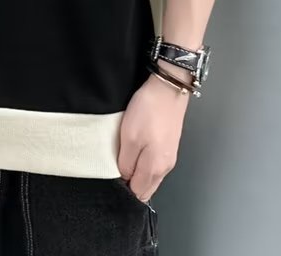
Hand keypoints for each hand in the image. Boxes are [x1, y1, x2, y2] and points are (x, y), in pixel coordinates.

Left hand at [117, 70, 189, 202]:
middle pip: (146, 187)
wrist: (168, 88)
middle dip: (131, 183)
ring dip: (137, 172)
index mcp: (155, 168)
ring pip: (150, 176)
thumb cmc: (148, 111)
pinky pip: (154, 164)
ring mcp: (169, 156)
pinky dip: (144, 162)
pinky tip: (135, 150)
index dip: (123, 188)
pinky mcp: (169, 145)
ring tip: (123, 157)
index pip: (138, 193)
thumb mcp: (129, 137)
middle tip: (116, 167)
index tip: (112, 176)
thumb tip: (125, 179)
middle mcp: (165, 167)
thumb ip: (126, 163)